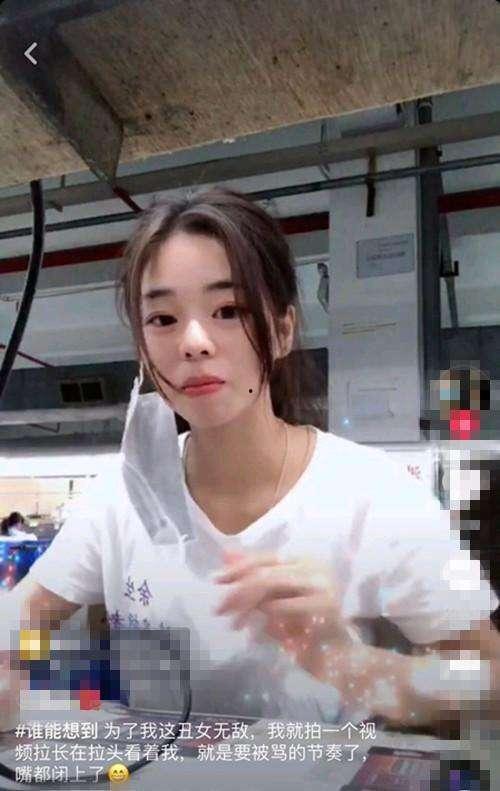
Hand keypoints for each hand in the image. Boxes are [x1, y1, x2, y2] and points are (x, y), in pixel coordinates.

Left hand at [214, 550, 351, 671]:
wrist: (339, 658)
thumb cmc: (306, 629)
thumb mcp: (276, 601)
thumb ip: (255, 578)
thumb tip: (226, 554)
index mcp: (304, 560)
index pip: (265, 557)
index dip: (238, 567)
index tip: (216, 581)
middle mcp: (314, 566)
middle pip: (264, 570)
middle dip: (237, 590)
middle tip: (219, 608)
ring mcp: (321, 583)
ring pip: (269, 583)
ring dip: (246, 604)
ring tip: (233, 623)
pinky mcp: (323, 605)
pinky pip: (281, 606)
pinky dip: (264, 618)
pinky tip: (255, 632)